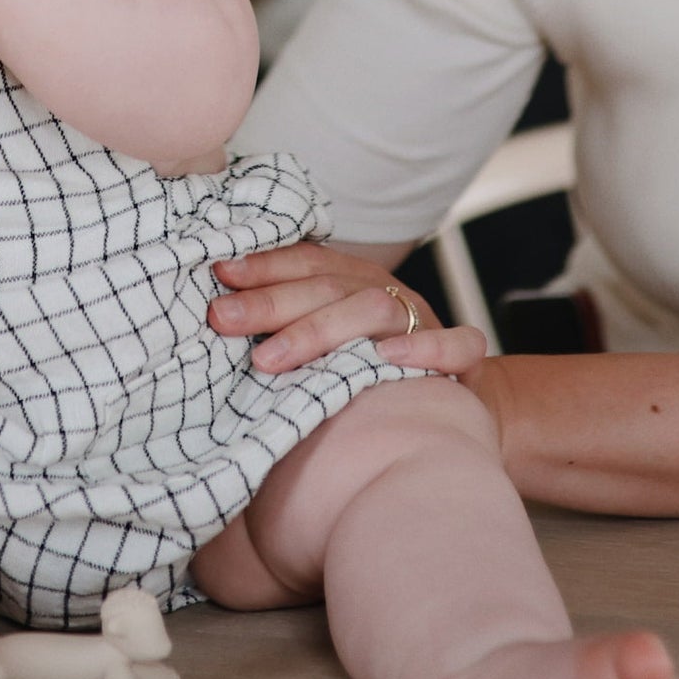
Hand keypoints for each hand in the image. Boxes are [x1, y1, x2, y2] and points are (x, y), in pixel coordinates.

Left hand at [208, 242, 486, 381]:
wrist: (455, 415)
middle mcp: (389, 297)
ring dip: (321, 329)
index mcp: (354, 284)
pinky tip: (386, 358)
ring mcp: (427, 324)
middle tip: (222, 319)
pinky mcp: (464, 360)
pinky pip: (458, 344)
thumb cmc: (372, 386)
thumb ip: (284, 342)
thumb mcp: (327, 357)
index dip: (262, 266)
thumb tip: (214, 331)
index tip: (218, 276)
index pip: (305, 263)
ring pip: (377, 308)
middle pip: (328, 286)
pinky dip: (426, 348)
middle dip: (271, 302)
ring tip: (271, 358)